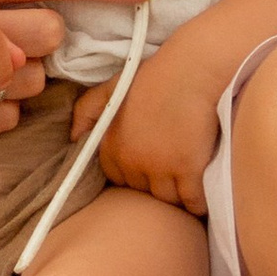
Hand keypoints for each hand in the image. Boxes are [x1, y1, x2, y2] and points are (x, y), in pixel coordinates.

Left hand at [82, 44, 218, 215]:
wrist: (192, 71)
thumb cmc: (154, 78)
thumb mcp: (111, 88)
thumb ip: (86, 111)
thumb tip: (72, 138)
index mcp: (113, 146)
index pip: (117, 179)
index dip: (134, 176)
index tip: (148, 170)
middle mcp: (132, 161)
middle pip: (142, 193)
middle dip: (154, 188)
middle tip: (171, 179)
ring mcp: (161, 169)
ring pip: (167, 201)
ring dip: (177, 199)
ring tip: (188, 189)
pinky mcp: (189, 171)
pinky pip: (192, 203)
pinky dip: (198, 204)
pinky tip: (204, 199)